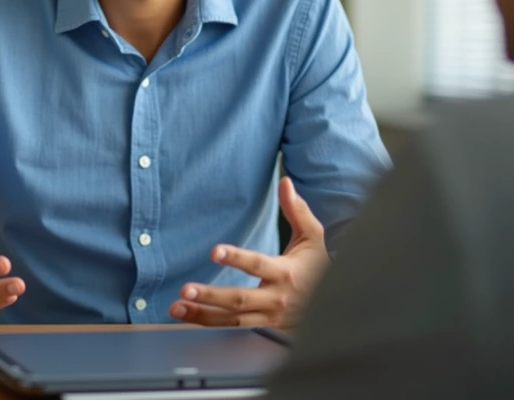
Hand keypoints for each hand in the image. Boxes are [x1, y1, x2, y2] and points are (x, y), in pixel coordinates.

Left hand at [169, 177, 328, 329]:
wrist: (336, 306)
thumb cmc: (319, 267)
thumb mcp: (313, 236)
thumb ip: (297, 210)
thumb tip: (285, 183)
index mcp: (286, 273)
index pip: (257, 265)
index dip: (236, 258)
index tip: (214, 251)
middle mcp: (276, 299)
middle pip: (240, 300)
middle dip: (211, 295)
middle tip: (185, 288)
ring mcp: (269, 317)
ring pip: (232, 320)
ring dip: (202, 315)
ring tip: (177, 307)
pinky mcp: (263, 328)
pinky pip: (233, 329)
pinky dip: (210, 324)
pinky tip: (189, 318)